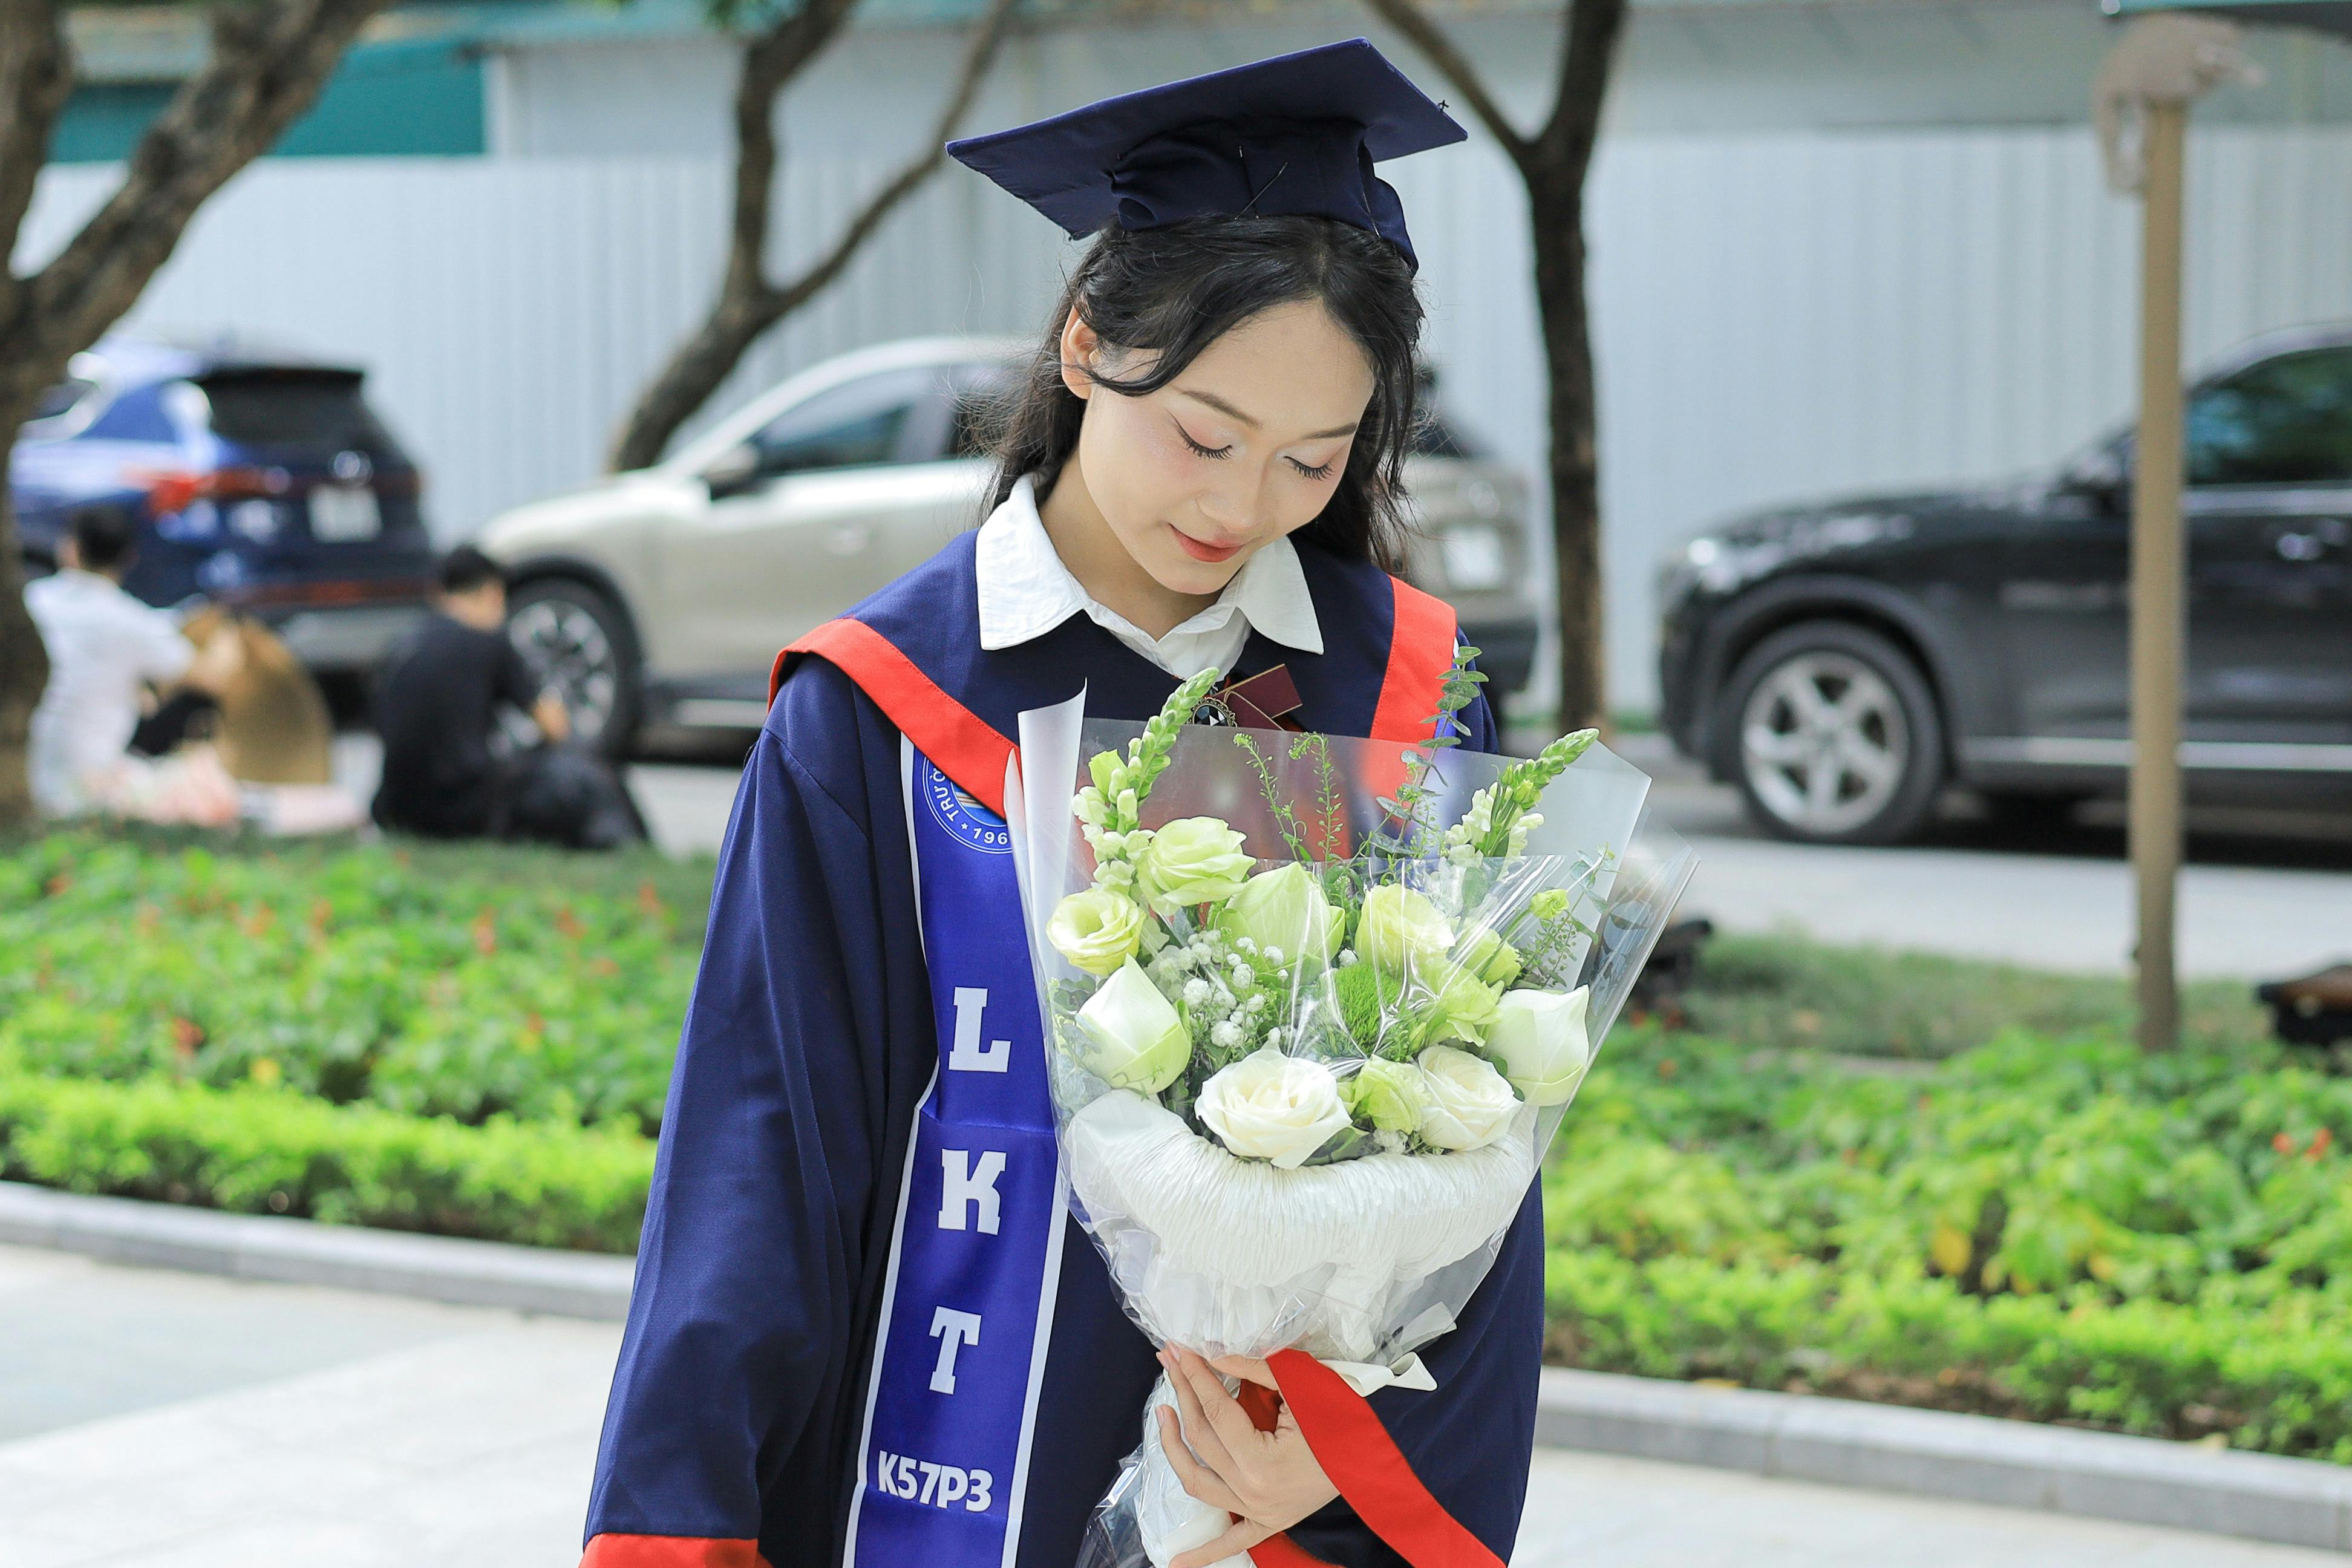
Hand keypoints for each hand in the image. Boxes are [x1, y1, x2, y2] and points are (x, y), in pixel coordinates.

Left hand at [1156, 1345, 1336, 1567]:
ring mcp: (1258, 1512)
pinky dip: (1204, 1553)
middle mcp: (1254, 1491)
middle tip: (1171, 1362)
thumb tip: (1213, 1356)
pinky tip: (1175, 1562)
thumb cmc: (1342, 1418)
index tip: (1179, 1349)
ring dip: (1173, 1448)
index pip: (1216, 1410)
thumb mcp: (1301, 1388)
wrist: (1376, 1457)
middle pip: (1202, 1438)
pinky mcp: (1267, 1523)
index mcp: (1263, 1460)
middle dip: (1184, 1394)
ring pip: (1198, 1483)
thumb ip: (1254, 1371)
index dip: (1195, 1376)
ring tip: (1162, 1412)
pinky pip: (1231, 1543)